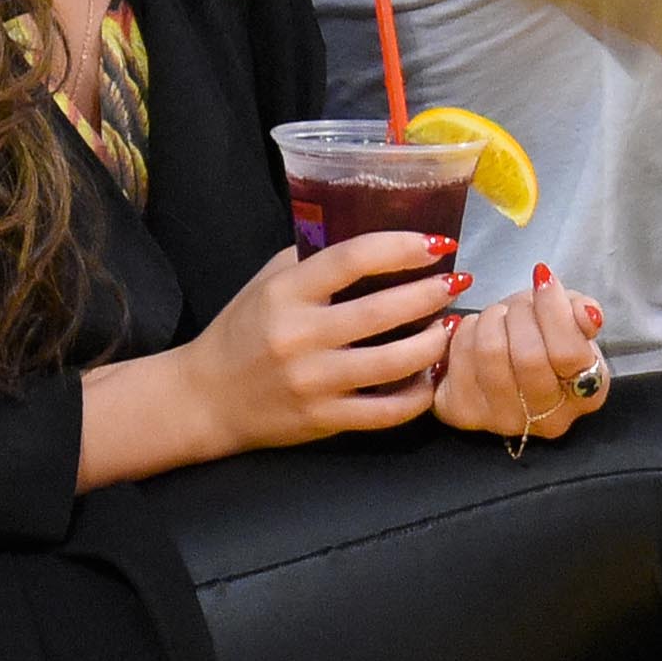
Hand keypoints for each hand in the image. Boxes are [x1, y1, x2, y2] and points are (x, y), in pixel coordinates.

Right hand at [173, 236, 464, 453]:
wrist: (206, 399)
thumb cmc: (243, 330)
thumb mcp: (268, 282)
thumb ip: (314, 260)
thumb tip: (376, 240)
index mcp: (286, 293)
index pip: (353, 258)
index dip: (401, 247)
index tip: (436, 244)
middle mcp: (300, 337)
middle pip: (382, 311)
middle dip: (430, 294)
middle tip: (456, 283)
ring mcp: (314, 382)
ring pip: (392, 364)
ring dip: (432, 343)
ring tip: (449, 327)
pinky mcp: (324, 420)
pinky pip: (386, 412)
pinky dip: (417, 395)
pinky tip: (429, 377)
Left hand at [432, 263, 610, 443]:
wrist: (507, 363)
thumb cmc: (543, 338)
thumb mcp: (572, 320)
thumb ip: (582, 313)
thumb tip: (587, 313)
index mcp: (586, 394)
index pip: (568, 353)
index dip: (553, 309)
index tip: (543, 278)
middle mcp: (549, 419)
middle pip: (528, 355)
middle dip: (520, 312)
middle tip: (520, 305)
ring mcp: (504, 420)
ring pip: (490, 352)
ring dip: (492, 319)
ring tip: (500, 317)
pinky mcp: (464, 413)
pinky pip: (460, 358)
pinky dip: (465, 332)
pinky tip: (476, 333)